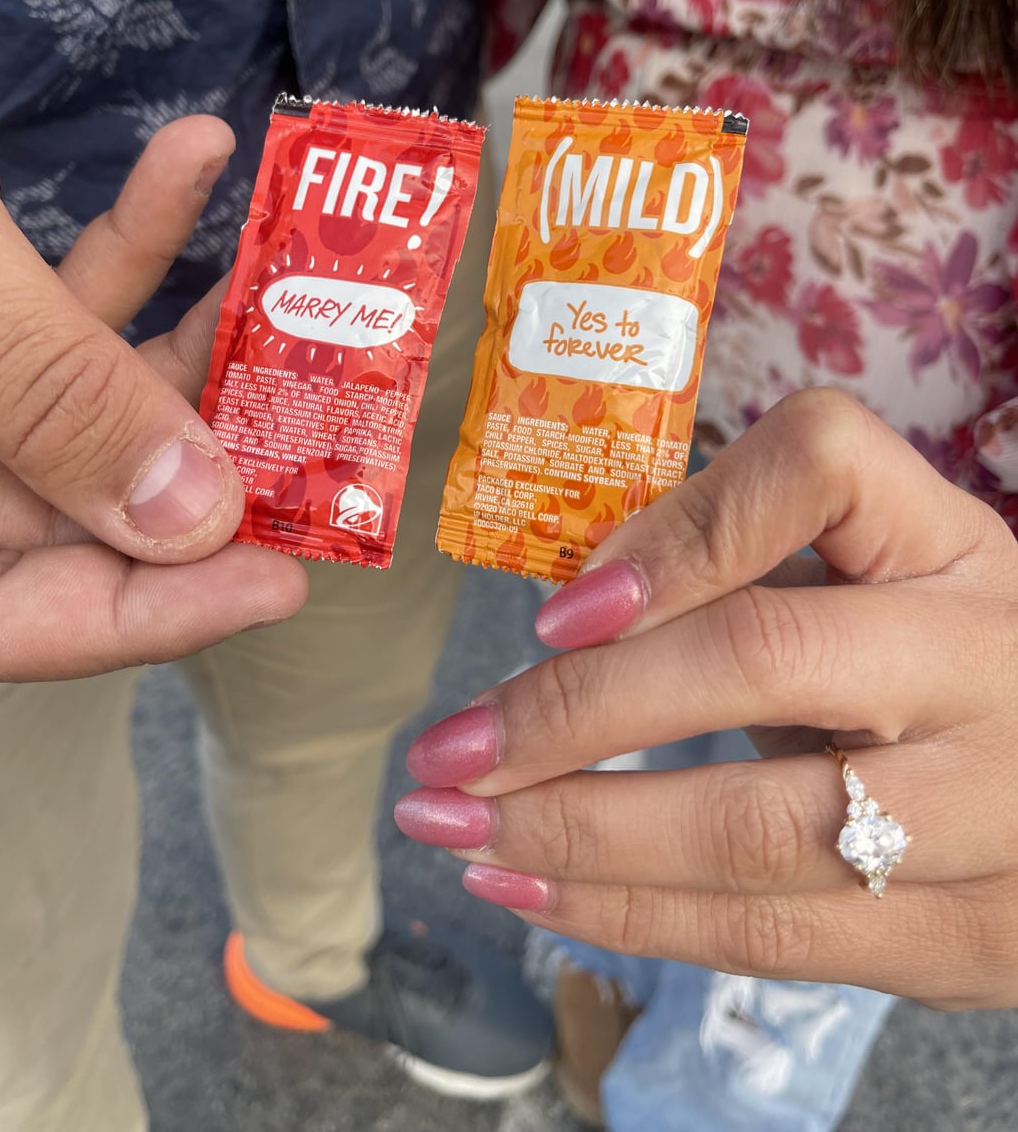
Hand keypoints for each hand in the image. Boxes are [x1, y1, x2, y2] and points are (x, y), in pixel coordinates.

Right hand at [0, 76, 307, 684]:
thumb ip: (47, 398)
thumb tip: (195, 521)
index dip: (145, 618)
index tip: (282, 582)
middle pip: (59, 514)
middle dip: (196, 458)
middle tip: (322, 421)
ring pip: (73, 404)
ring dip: (182, 333)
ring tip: (288, 279)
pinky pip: (40, 300)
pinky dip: (116, 239)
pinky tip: (192, 154)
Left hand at [397, 390, 1017, 1010]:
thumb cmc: (929, 665)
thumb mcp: (869, 581)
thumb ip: (741, 569)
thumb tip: (572, 608)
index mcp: (947, 544)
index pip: (822, 464)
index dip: (681, 529)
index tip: (557, 609)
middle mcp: (980, 660)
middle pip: (760, 659)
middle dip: (574, 710)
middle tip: (443, 750)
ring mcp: (988, 812)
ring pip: (754, 830)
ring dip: (574, 834)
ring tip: (451, 828)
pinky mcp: (963, 940)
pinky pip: (771, 940)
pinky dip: (629, 916)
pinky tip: (532, 892)